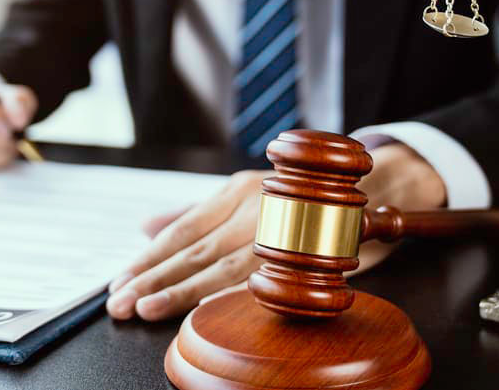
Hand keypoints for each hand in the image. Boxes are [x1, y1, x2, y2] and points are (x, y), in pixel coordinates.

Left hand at [104, 142, 445, 320]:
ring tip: (146, 308)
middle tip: (121, 302)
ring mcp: (277, 226)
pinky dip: (228, 295)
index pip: (182, 229)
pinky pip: (260, 276)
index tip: (120, 281)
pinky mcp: (302, 248)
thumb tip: (147, 226)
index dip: (149, 258)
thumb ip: (197, 212)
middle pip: (193, 249)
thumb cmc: (305, 200)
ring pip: (219, 266)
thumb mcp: (248, 194)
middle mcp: (253, 204)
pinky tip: (201, 310)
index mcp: (235, 191)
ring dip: (180, 290)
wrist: (377, 188)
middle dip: (153, 278)